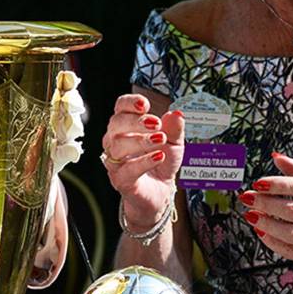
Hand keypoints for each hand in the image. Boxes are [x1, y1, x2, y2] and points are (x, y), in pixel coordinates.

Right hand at [101, 94, 184, 229]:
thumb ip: (175, 129)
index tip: (145, 104)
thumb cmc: (162, 161)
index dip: (130, 103)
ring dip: (140, 140)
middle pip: (116, 123)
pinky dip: (143, 161)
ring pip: (117, 144)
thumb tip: (177, 114)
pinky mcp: (120, 179)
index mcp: (126, 125)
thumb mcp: (174, 142)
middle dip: (136, 121)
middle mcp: (115, 140)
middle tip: (156, 124)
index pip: (120, 107)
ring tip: (160, 140)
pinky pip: (127, 169)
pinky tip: (158, 157)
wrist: (161, 191)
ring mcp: (115, 160)